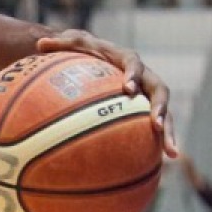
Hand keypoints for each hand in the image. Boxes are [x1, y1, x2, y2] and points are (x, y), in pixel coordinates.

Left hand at [37, 30, 176, 157]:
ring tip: (172, 155)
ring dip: (169, 134)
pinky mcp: (143, 113)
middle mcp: (143, 78)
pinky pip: (151, 129)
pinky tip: (156, 168)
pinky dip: (154, 146)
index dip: (133, 75)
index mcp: (127, 60)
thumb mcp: (72, 44)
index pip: (134, 63)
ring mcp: (146, 97)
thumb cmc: (84, 51)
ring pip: (164, 115)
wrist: (99, 57)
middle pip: (160, 93)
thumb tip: (39, 43)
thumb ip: (60, 44)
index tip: (127, 89)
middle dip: (162, 110)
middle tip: (158, 126)